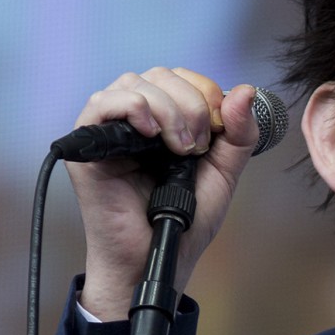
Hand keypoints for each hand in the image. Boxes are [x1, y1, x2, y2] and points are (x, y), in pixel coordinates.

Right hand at [68, 67, 259, 320]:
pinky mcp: (87, 147)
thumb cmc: (187, 218)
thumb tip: (247, 90)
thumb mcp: (224, 171)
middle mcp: (136, 118)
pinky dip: (132, 107)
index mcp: (166, 118)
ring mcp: (109, 130)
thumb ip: (240, 133)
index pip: (183, 77)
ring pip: (135, 83)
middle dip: (190, 104)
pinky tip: (150, 132)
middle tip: (196, 146)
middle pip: (160, 75)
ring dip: (167, 109)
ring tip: (178, 148)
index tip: (216, 130)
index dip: (206, 93)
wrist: (161, 258)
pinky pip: (102, 103)